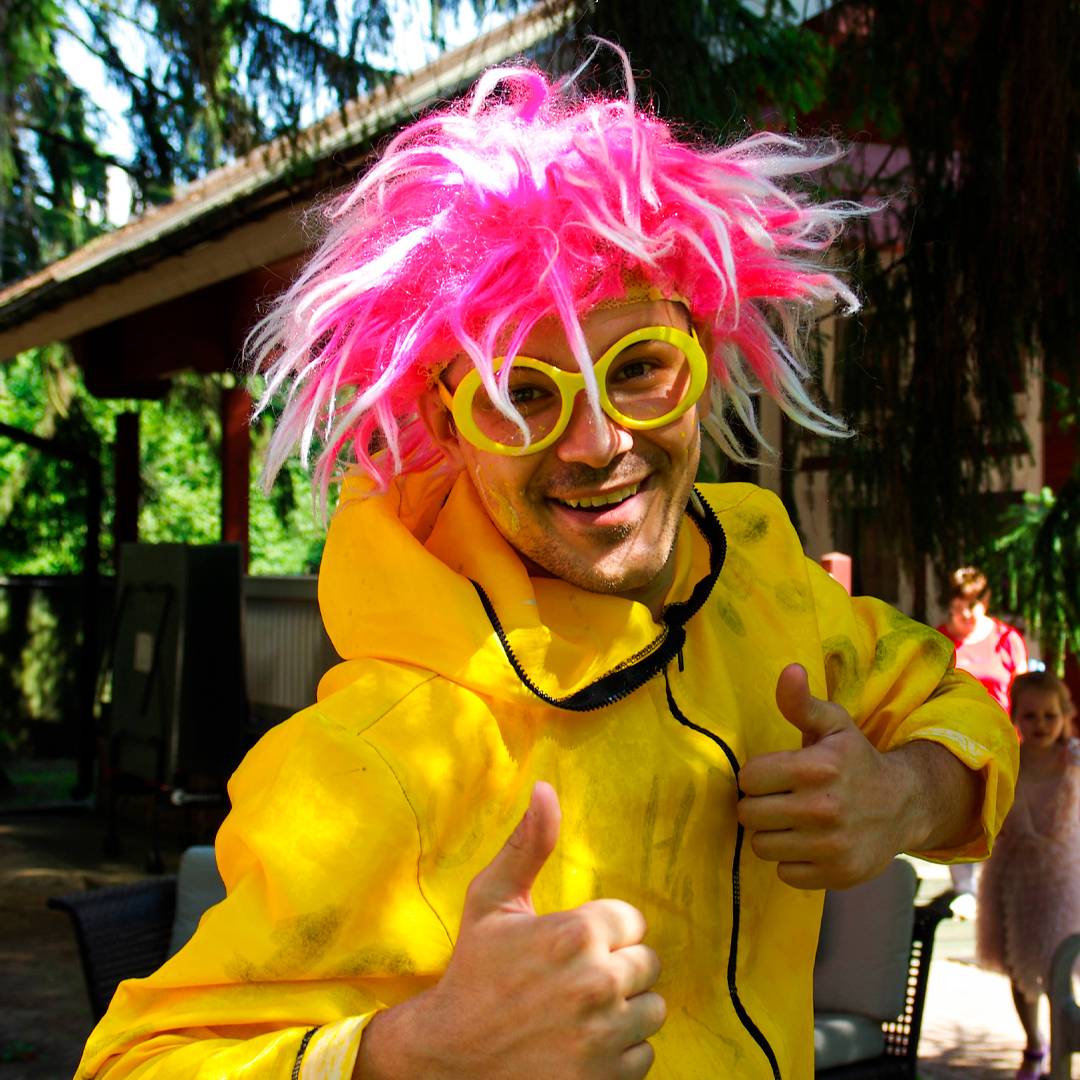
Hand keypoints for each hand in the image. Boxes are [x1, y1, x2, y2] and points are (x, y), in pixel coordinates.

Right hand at [356, 782, 664, 1077]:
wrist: (448, 1059)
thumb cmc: (473, 972)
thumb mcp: (492, 901)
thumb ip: (528, 844)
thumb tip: (545, 788)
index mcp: (577, 934)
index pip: (632, 921)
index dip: (603, 931)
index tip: (571, 945)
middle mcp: (598, 984)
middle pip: (648, 964)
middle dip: (617, 967)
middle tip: (574, 979)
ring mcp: (604, 1038)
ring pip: (652, 1010)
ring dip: (624, 1011)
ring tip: (582, 1011)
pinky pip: (644, 1055)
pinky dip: (620, 1052)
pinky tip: (583, 1044)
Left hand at [736, 663, 908, 889]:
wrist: (904, 805)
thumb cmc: (856, 760)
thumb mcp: (833, 725)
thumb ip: (802, 703)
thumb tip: (790, 671)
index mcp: (818, 767)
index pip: (749, 778)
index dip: (756, 776)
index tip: (772, 775)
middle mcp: (824, 808)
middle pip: (749, 814)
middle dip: (759, 805)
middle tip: (778, 799)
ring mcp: (831, 846)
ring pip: (762, 846)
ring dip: (771, 834)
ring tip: (791, 821)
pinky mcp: (837, 874)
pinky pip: (784, 873)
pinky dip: (791, 861)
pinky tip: (808, 843)